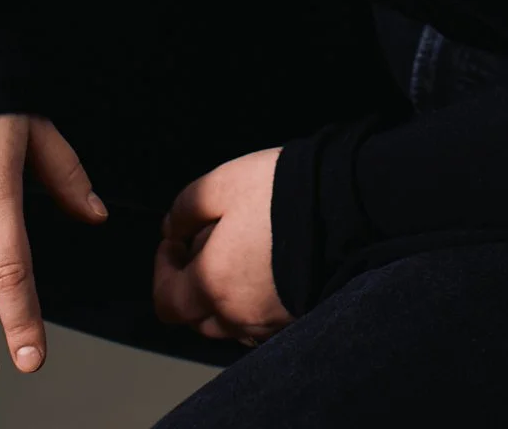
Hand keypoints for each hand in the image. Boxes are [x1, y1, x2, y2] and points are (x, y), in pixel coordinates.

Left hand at [153, 147, 291, 347]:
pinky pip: (259, 324)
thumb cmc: (279, 193)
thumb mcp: (222, 183)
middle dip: (191, 281)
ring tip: (239, 253)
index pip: (166, 302)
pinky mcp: (295, 320)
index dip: (162, 270)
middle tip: (208, 240)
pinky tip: (265, 271)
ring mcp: (269, 323)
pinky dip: (251, 303)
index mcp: (213, 284)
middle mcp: (238, 315)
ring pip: (228, 322)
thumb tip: (170, 230)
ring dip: (221, 295)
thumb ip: (185, 208)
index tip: (175, 241)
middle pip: (196, 316)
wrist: (344, 206)